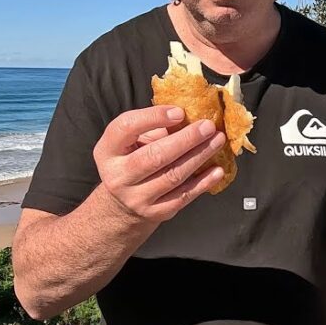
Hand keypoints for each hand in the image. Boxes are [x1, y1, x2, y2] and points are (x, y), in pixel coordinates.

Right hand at [93, 105, 225, 222]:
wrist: (123, 203)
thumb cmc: (131, 160)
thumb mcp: (131, 141)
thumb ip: (152, 126)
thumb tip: (188, 112)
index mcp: (108, 151)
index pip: (126, 128)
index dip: (153, 117)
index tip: (179, 112)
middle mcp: (118, 176)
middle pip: (154, 156)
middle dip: (186, 139)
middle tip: (208, 126)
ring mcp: (136, 197)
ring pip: (173, 176)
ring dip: (199, 156)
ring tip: (217, 141)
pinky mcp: (155, 212)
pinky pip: (183, 196)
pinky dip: (203, 182)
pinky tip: (217, 170)